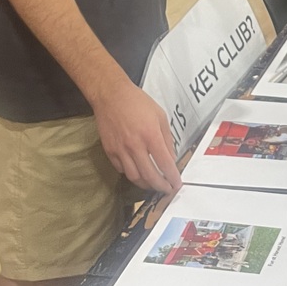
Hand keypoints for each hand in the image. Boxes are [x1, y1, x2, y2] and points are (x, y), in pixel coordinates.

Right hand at [92, 79, 182, 195]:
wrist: (111, 96)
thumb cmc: (137, 102)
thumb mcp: (160, 115)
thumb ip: (167, 138)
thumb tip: (171, 158)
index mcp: (150, 135)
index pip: (164, 163)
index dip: (172, 177)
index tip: (177, 184)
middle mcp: (135, 146)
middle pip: (149, 175)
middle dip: (160, 186)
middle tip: (166, 189)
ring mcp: (120, 150)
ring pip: (134, 177)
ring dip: (145, 184)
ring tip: (153, 183)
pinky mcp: (109, 151)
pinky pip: (121, 169)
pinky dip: (131, 174)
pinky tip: (137, 171)